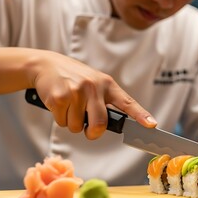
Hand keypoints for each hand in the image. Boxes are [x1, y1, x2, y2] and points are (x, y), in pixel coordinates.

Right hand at [28, 50, 156, 138]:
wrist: (46, 65)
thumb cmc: (74, 78)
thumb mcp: (94, 83)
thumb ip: (105, 101)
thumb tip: (114, 124)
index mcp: (107, 84)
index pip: (127, 102)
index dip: (141, 115)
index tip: (151, 125)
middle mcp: (94, 87)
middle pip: (100, 124)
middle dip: (92, 133)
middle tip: (88, 130)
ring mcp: (77, 91)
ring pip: (78, 126)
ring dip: (72, 123)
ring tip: (69, 105)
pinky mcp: (60, 97)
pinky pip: (63, 122)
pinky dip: (60, 118)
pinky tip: (59, 103)